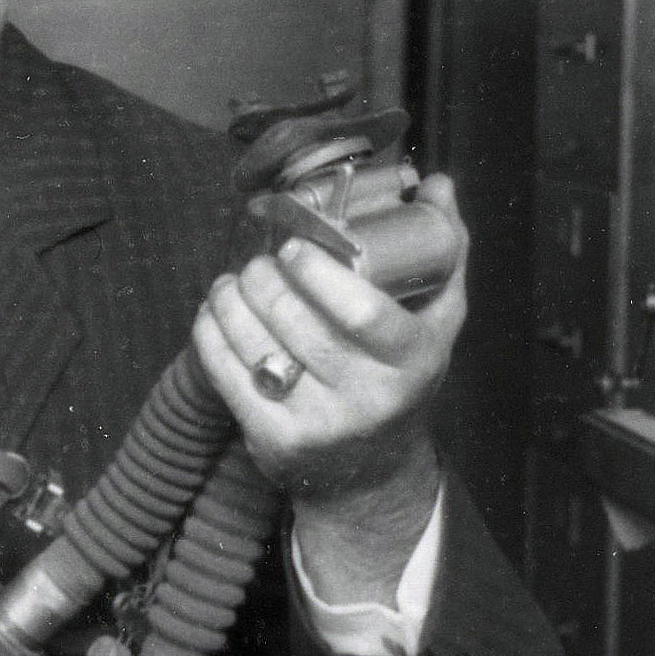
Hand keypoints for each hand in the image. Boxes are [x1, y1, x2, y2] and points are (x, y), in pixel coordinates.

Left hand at [191, 175, 467, 597]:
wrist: (369, 472)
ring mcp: (320, 425)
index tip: (294, 247)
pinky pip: (228, 376)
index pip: (361, 310)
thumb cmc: (399, 376)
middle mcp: (370, 398)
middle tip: (258, 262)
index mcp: (414, 360)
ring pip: (257, 345)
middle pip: (298, 322)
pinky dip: (211, 335)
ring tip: (231, 281)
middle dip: (264, 279)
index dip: (318, 271)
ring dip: (231, 300)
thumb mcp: (436, 321)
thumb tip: (437, 184)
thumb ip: (443, 250)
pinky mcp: (275, 442)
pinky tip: (214, 312)